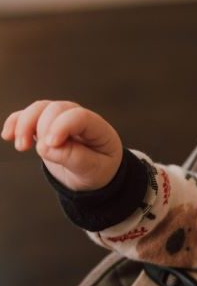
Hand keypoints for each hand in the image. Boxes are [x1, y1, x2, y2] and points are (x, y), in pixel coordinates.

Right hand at [2, 100, 121, 191]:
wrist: (90, 176)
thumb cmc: (97, 170)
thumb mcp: (93, 169)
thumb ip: (74, 157)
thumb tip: (46, 148)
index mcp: (98, 128)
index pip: (79, 117)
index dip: (62, 126)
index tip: (51, 144)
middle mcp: (78, 118)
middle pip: (55, 109)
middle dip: (41, 127)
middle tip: (37, 150)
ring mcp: (59, 119)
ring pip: (38, 109)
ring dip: (24, 124)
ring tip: (21, 146)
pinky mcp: (43, 124)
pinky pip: (26, 116)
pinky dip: (14, 123)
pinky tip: (8, 136)